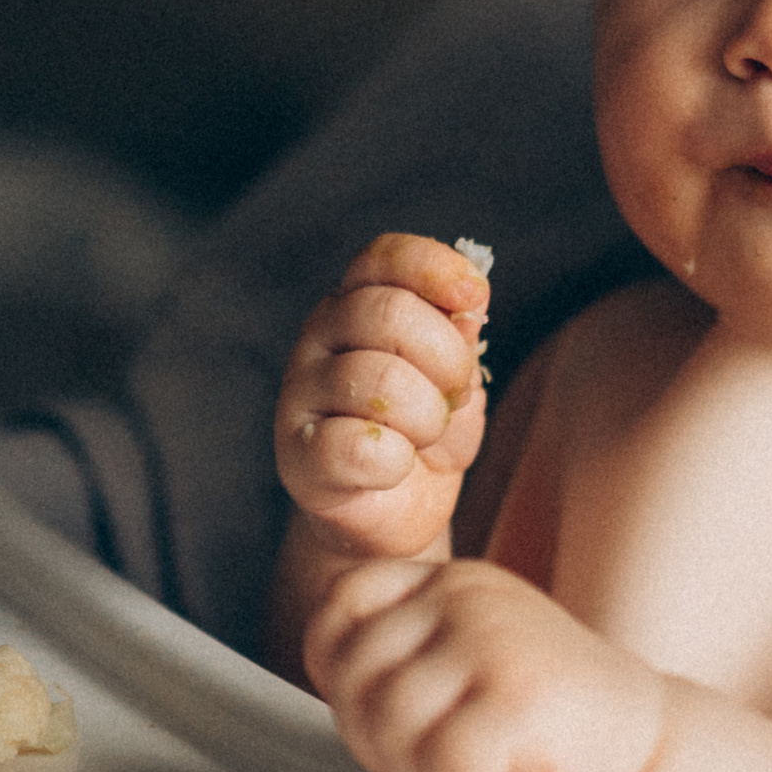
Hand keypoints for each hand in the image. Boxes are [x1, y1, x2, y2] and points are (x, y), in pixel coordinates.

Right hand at [274, 233, 489, 559]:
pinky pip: (359, 447)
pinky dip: (396, 462)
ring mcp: (301, 395)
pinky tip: (394, 468)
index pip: (384, 258)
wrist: (393, 513)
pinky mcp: (298, 458)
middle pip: (388, 313)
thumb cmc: (424, 433)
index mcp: (357, 302)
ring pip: (380, 380)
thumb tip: (467, 306)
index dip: (434, 267)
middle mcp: (320, 337)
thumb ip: (460, 339)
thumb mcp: (456, 379)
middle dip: (446, 357)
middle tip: (454, 395)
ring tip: (424, 439)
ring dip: (427, 418)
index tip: (473, 298)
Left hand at [304, 558, 664, 771]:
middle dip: (380, 738)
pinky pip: (442, 767)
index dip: (339, 670)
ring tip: (480, 766)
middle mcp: (468, 599)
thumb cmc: (544, 726)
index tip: (383, 711)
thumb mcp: (464, 661)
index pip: (342, 604)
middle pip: (355, 675)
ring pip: (390, 724)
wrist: (653, 759)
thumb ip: (398, 654)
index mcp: (451, 581)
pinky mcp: (518, 701)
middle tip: (443, 755)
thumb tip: (324, 671)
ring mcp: (494, 643)